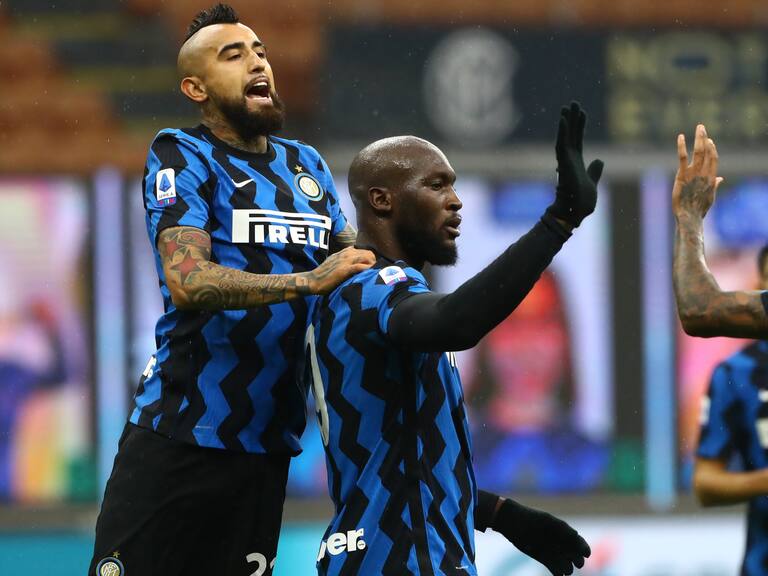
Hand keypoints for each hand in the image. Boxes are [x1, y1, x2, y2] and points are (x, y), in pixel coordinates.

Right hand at [306, 247, 375, 293]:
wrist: (312, 280)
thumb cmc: (324, 274)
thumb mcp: (335, 263)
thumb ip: (345, 261)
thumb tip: (356, 265)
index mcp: (344, 252)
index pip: (363, 249)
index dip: (370, 257)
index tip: (373, 265)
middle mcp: (346, 254)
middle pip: (368, 252)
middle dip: (374, 261)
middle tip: (377, 271)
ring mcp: (345, 261)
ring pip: (366, 257)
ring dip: (373, 265)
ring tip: (375, 273)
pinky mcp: (344, 270)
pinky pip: (360, 267)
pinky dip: (367, 269)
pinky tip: (370, 274)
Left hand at [493, 499, 589, 575]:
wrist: (513, 522)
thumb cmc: (531, 518)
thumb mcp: (547, 521)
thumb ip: (562, 528)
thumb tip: (577, 535)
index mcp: (563, 531)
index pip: (578, 542)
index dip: (584, 548)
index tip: (586, 554)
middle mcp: (559, 542)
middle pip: (574, 555)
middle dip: (578, 560)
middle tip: (577, 563)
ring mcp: (552, 551)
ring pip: (566, 564)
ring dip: (568, 568)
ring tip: (566, 569)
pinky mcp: (543, 558)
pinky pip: (555, 568)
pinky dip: (558, 573)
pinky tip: (559, 574)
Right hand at [546, 101, 603, 227]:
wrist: (575, 212)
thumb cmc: (582, 202)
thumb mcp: (592, 183)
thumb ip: (595, 171)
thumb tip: (599, 160)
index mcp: (576, 162)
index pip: (578, 139)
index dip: (580, 126)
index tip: (581, 112)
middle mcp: (569, 159)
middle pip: (571, 134)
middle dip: (572, 118)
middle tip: (572, 103)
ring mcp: (565, 161)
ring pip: (565, 136)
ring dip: (566, 121)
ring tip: (567, 106)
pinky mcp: (563, 163)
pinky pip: (562, 144)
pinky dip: (562, 132)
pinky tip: (563, 119)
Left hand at [672, 124, 723, 220]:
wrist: (689, 216)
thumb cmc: (699, 209)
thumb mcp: (710, 197)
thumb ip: (714, 185)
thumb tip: (720, 178)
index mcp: (711, 178)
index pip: (713, 158)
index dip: (712, 148)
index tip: (709, 140)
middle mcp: (704, 173)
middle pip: (706, 151)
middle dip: (704, 138)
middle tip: (701, 127)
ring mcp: (693, 173)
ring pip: (698, 152)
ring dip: (699, 138)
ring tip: (699, 127)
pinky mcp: (682, 175)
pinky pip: (682, 157)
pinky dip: (682, 146)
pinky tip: (680, 137)